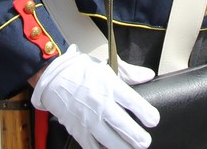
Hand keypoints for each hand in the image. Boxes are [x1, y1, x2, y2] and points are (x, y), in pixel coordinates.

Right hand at [30, 44, 158, 148]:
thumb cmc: (81, 70)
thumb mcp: (107, 64)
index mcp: (108, 84)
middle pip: (122, 124)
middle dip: (136, 136)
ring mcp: (87, 118)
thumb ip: (129, 72)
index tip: (153, 120)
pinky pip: (91, 145)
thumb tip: (148, 75)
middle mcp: (99, 102)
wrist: (53, 77)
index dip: (145, 112)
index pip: (131, 101)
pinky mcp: (78, 129)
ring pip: (108, 139)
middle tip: (145, 142)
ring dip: (122, 147)